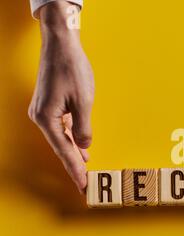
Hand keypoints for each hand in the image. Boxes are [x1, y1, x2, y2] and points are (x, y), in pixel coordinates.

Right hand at [28, 1, 93, 192]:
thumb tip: (84, 145)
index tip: (83, 185)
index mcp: (47, 118)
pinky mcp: (50, 105)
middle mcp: (41, 117)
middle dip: (73, 165)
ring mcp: (44, 111)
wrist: (61, 44)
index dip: (74, 169)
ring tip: (85, 171)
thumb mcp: (83, 101)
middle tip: (85, 184)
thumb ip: (83, 127)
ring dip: (74, 153)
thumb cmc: (72, 69)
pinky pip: (62, 128)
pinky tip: (81, 148)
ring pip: (61, 138)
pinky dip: (72, 138)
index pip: (64, 151)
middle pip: (60, 147)